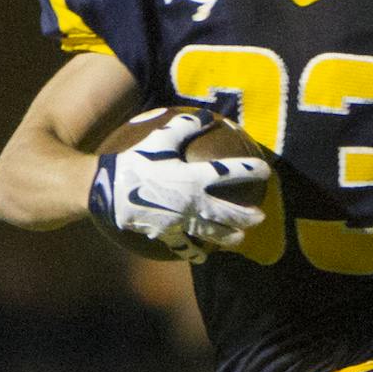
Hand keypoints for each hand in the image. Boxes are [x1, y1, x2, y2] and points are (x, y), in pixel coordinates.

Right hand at [88, 111, 268, 263]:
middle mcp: (193, 203)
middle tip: (261, 216)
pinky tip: (202, 256)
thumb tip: (206, 115)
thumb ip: (184, 126)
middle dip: (248, 216)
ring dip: (229, 237)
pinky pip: (185, 248)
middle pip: (229, 212)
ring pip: (213, 234)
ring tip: (240, 239)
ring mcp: (181, 222)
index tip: (266, 170)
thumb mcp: (158, 139)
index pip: (230, 173)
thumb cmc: (132, 161)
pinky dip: (195, 252)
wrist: (105, 191)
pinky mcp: (167, 236)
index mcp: (193, 177)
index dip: (250, 171)